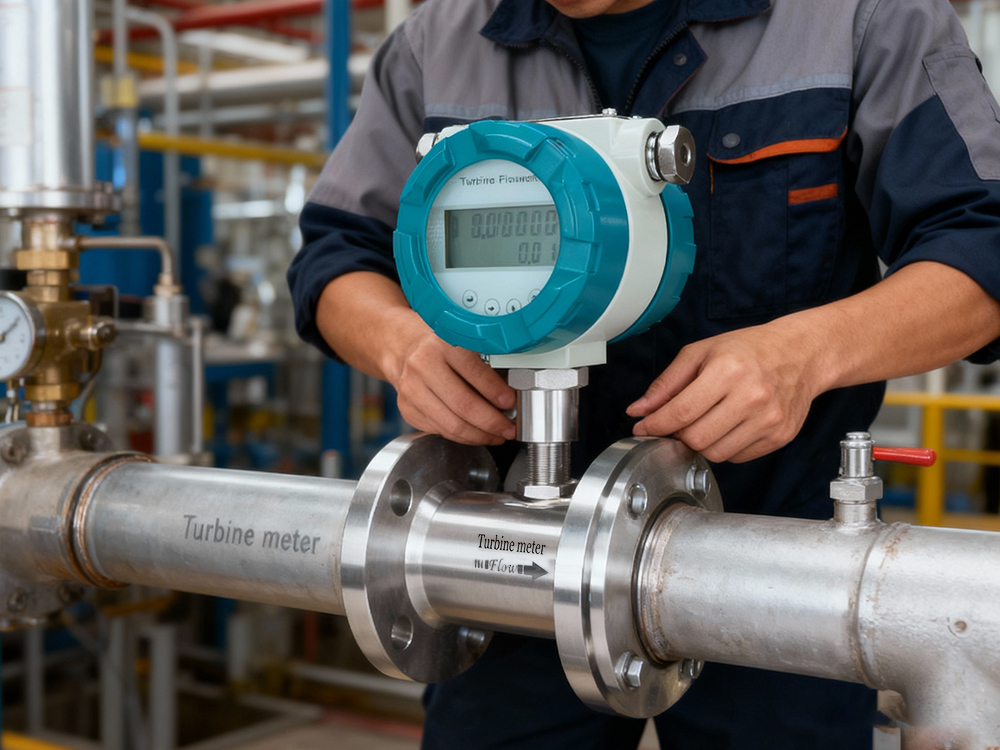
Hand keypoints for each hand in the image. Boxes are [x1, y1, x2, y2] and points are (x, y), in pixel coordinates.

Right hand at [390, 326, 515, 445]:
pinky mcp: (407, 408)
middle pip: (463, 405)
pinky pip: (440, 431)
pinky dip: (462, 437)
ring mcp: (411, 389)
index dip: (497, 393)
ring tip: (495, 435)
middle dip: (492, 422)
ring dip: (479, 435)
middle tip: (508, 428)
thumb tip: (509, 398)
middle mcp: (423, 365)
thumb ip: (486, 366)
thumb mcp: (465, 344)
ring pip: (451, 424)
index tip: (511, 404)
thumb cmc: (442, 348)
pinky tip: (475, 433)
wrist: (406, 350)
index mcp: (442, 344)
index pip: (475, 373)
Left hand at [626, 322, 822, 462]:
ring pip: (715, 453)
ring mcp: (769, 420)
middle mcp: (751, 397)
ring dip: (700, 443)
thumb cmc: (749, 349)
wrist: (801, 353)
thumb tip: (638, 410)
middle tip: (676, 424)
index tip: (643, 428)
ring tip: (704, 422)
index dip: (655, 425)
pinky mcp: (780, 436)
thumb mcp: (701, 352)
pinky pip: (737, 457)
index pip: (681, 412)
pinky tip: (727, 426)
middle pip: (696, 439)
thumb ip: (666, 384)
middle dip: (677, 435)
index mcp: (728, 371)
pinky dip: (724, 447)